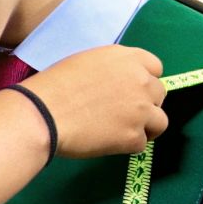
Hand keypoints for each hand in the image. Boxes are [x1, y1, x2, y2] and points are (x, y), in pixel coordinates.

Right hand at [17, 46, 168, 158]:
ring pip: (160, 122)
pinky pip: (141, 143)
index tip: (132, 91)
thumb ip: (111, 70)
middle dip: (146, 104)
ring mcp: (140, 110)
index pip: (156, 68)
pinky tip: (108, 142)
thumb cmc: (55, 86)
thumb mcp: (87, 62)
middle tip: (124, 113)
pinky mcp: (134, 137)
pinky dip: (127, 145)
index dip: (145, 81)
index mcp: (128, 58)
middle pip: (160, 94)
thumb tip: (118, 84)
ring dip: (146, 127)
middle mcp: (141, 81)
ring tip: (122, 131)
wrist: (43, 113)